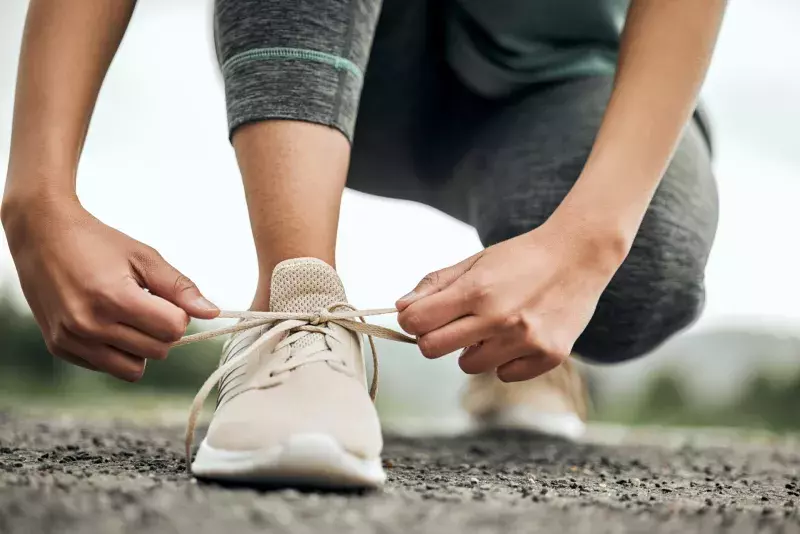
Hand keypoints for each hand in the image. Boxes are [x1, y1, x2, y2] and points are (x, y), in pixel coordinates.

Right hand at [2, 195, 218, 380]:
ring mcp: (72, 339)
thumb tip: (212, 313)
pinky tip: (105, 323)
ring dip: (140, 347)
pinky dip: (115, 351)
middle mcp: (89, 324)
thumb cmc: (98, 242)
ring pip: (134, 369)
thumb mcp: (144, 257)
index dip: (177, 314)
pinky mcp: (60, 348)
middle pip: (158, 351)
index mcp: (114, 298)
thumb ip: (180, 287)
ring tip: (127, 317)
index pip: (173, 329)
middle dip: (161, 330)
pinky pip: (107, 368)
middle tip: (145, 304)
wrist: (42, 235)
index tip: (164, 298)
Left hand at [396, 217, 626, 381]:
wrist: (579, 255)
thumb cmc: (521, 257)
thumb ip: (436, 285)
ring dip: (472, 350)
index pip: (415, 321)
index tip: (421, 316)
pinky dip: (506, 360)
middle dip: (433, 338)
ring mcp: (525, 340)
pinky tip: (519, 335)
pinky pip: (504, 375)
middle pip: (431, 349)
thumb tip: (401, 308)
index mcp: (476, 290)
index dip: (412, 319)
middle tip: (452, 325)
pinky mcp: (548, 356)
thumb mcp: (475, 261)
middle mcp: (498, 318)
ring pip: (468, 366)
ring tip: (493, 326)